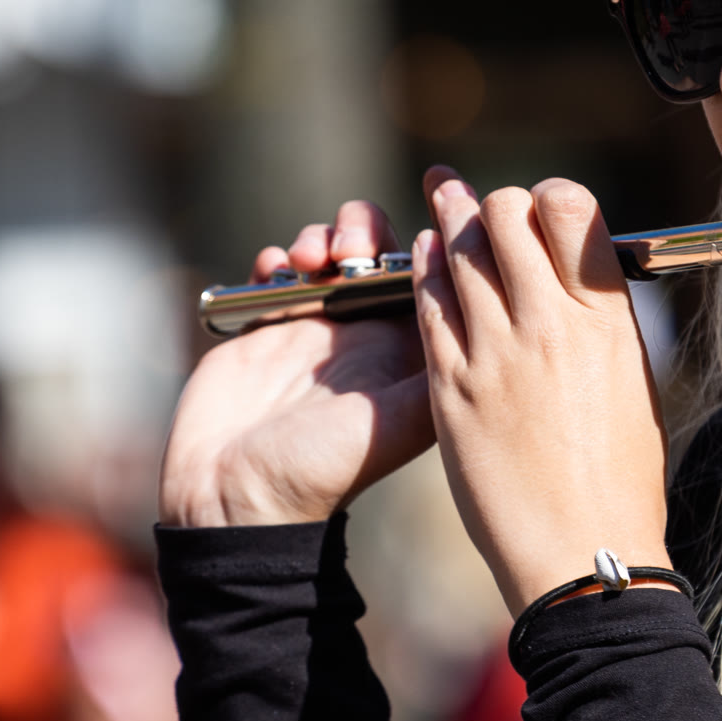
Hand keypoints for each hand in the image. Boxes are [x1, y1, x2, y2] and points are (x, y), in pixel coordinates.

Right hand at [159, 201, 434, 526]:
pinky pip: (276, 268)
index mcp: (408, 350)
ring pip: (327, 249)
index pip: (429, 272)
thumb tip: (486, 314)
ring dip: (320, 237)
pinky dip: (275, 258)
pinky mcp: (267, 324)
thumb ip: (441, 371)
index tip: (414, 224)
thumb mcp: (398, 424)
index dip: (426, 240)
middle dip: (362, 230)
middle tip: (347, 252)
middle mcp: (367, 332)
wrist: (236, 496)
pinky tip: (272, 271)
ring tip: (307, 261)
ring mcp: (315, 325)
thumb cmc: (323, 469)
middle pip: (377, 249)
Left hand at [414, 168, 669, 614]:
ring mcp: (495, 353)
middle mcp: (550, 323)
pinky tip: (425, 257)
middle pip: (506, 217)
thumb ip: (601, 324)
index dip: (548, 199)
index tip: (540, 210)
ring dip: (451, 219)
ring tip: (444, 198)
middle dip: (494, 204)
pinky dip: (426, 271)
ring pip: (459, 250)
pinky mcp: (450, 388)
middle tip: (485, 205)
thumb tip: (580, 284)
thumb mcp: (634, 383)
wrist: (583, 552)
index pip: (571, 208)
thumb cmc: (622, 479)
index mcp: (606, 319)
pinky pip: (428, 305)